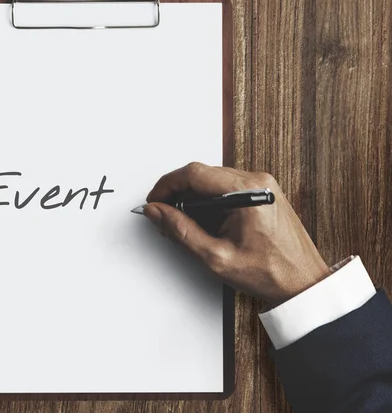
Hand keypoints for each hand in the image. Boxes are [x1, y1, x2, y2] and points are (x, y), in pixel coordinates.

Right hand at [144, 162, 329, 305]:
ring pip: (212, 180)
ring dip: (193, 198)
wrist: (303, 283)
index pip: (194, 173)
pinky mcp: (263, 193)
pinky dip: (209, 201)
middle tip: (166, 217)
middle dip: (178, 194)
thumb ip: (180, 231)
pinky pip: (226, 187)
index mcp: (248, 191)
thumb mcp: (215, 257)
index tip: (154, 201)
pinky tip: (206, 223)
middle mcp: (258, 181)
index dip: (167, 186)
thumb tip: (157, 212)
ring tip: (186, 225)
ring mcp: (263, 185)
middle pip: (202, 174)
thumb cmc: (270, 273)